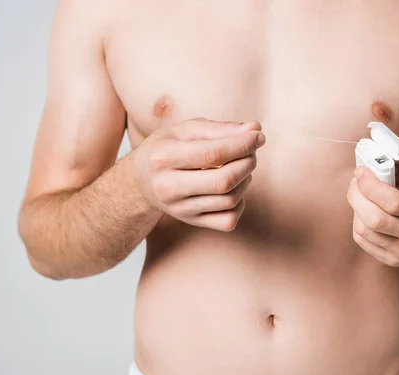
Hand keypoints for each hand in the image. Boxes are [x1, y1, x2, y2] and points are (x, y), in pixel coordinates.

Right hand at [133, 117, 264, 231]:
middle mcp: (168, 186)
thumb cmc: (168, 148)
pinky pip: (228, 220)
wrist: (141, 181)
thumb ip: (221, 128)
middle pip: (223, 181)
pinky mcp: (191, 222)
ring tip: (240, 166)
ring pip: (229, 200)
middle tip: (251, 152)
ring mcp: (179, 208)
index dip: (243, 144)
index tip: (258, 136)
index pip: (213, 154)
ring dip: (245, 180)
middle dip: (247, 163)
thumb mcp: (187, 130)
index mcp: (164, 157)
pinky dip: (240, 204)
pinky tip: (233, 189)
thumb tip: (256, 129)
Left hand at [347, 163, 398, 269]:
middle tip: (357, 180)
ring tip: (362, 194)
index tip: (361, 171)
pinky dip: (359, 221)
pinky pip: (363, 240)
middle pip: (374, 219)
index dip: (370, 185)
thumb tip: (381, 166)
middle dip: (357, 195)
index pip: (393, 202)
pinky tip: (367, 210)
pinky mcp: (392, 260)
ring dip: (356, 207)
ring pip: (364, 230)